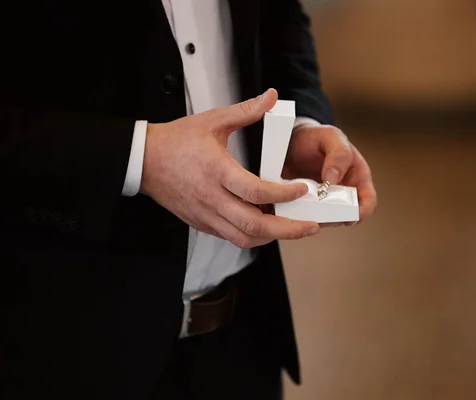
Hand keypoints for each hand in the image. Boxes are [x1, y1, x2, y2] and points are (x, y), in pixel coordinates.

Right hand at [140, 89, 319, 247]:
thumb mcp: (212, 120)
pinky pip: (232, 237)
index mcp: (217, 171)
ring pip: (244, 237)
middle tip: (311, 226)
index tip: (302, 189)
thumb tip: (271, 96)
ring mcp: (206, 215)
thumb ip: (246, 110)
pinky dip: (254, 236)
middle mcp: (212, 198)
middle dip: (288, 229)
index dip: (283, 194)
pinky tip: (269, 226)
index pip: (256, 191)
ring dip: (273, 237)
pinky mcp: (202, 223)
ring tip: (294, 228)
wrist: (143, 161)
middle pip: (255, 224)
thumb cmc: (177, 140)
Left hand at [282, 124, 376, 225]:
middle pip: (347, 215)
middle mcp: (344, 191)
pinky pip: (310, 216)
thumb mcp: (330, 137)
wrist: (290, 140)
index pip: (368, 201)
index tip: (348, 217)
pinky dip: (304, 217)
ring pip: (328, 219)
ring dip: (318, 219)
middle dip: (335, 219)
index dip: (362, 212)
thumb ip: (338, 154)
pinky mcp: (309, 204)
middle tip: (320, 215)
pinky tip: (296, 210)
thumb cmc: (316, 137)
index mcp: (357, 176)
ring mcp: (326, 200)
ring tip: (305, 211)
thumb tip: (333, 179)